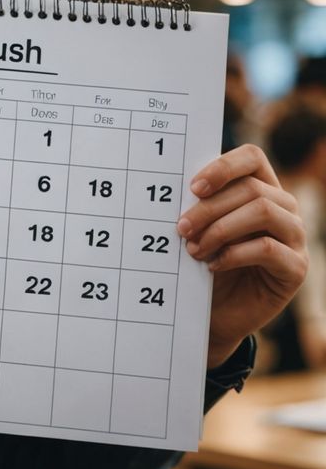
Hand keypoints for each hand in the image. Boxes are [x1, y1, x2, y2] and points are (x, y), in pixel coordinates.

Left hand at [177, 144, 307, 368]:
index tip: (193, 188)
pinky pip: (267, 248)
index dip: (223, 167)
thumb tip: (172, 185)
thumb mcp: (199, 226)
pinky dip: (233, 254)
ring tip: (193, 248)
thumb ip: (198, 203)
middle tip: (181, 227)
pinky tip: (212, 264)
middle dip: (209, 207)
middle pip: (251, 189)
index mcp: (261, 187)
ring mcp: (294, 236)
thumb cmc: (206, 259)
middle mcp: (284, 207)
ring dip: (220, 228)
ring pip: (263, 211)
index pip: (253, 158)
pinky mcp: (296, 267)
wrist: (217, 310)